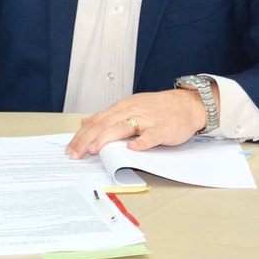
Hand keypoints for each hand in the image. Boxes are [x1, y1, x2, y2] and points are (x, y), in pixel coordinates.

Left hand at [66, 85, 215, 157]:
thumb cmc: (158, 108)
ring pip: (123, 127)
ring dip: (106, 138)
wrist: (187, 104)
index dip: (82, 134)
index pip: (97, 121)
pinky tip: (133, 148)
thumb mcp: (130, 106)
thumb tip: (86, 122)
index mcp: (123, 107)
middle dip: (87, 139)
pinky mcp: (163, 129)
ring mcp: (148, 120)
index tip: (71, 148)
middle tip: (76, 154)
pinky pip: (152, 136)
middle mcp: (132, 111)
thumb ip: (108, 116)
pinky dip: (142, 142)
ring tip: (94, 148)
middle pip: (105, 124)